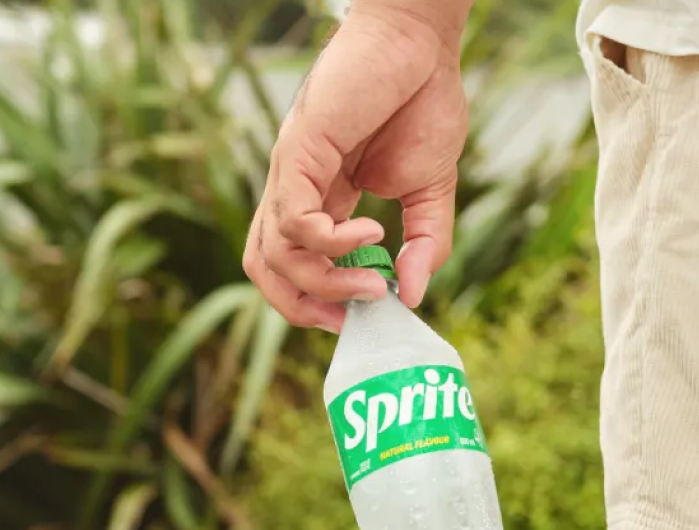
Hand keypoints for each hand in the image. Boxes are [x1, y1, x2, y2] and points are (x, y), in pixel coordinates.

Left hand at [244, 0, 471, 331]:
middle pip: (265, 270)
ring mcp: (293, 171)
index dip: (319, 301)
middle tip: (351, 316)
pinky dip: (329, 241)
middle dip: (303, 306)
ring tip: (373, 279)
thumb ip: (426, 244)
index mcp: (324, 200)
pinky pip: (293, 217)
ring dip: (323, 282)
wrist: (421, 44)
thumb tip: (415, 295)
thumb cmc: (423, 102)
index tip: (365, 312)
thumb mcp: (433, 190)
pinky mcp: (298, 150)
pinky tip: (369, 231)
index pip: (296, 266)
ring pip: (273, 254)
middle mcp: (298, 189)